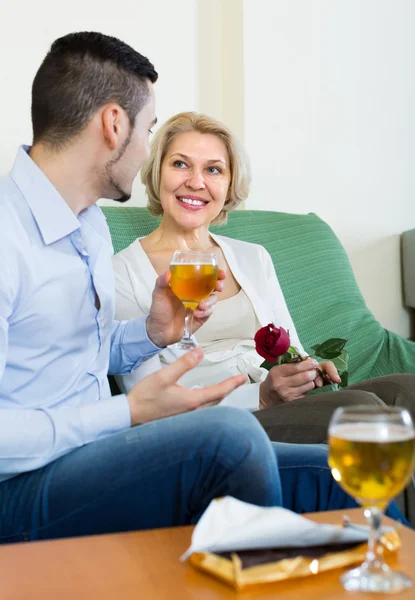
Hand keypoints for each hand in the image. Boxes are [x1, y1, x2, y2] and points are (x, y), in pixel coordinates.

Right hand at [127, 347, 246, 424]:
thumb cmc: (145, 397)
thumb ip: (183, 363)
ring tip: (225, 388)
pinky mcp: (180, 419)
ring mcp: (186, 417)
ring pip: (211, 406)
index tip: (242, 377)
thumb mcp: (164, 375)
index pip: (219, 391)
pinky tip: (204, 398)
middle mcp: (192, 411)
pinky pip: (202, 411)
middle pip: (218, 400)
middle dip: (229, 389)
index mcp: (192, 400)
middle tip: (238, 381)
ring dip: (220, 396)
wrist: (130, 415)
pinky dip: (209, 402)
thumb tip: (199, 352)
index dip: (232, 383)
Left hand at [146, 270, 225, 346]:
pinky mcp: (201, 316)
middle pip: (212, 285)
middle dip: (219, 284)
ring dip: (210, 301)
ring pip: (213, 299)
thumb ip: (161, 283)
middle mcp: (195, 293)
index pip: (202, 275)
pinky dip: (205, 312)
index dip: (213, 272)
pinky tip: (197, 314)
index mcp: (186, 284)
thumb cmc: (159, 310)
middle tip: (219, 286)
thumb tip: (168, 273)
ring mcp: (199, 305)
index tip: (219, 272)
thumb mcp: (158, 294)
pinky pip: (209, 312)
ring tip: (201, 305)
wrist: (160, 331)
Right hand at [259, 359, 341, 408]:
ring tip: (309, 379)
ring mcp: (288, 394)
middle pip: (305, 376)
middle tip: (314, 370)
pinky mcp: (293, 402)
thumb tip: (309, 360)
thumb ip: (292, 364)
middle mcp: (281, 384)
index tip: (314, 362)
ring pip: (309, 385)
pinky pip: (307, 393)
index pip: (296, 367)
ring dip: (312, 381)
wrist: (267, 396)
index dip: (308, 364)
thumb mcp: (278, 369)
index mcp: (277, 373)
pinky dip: (308, 389)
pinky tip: (304, 387)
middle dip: (313, 372)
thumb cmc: (275, 379)